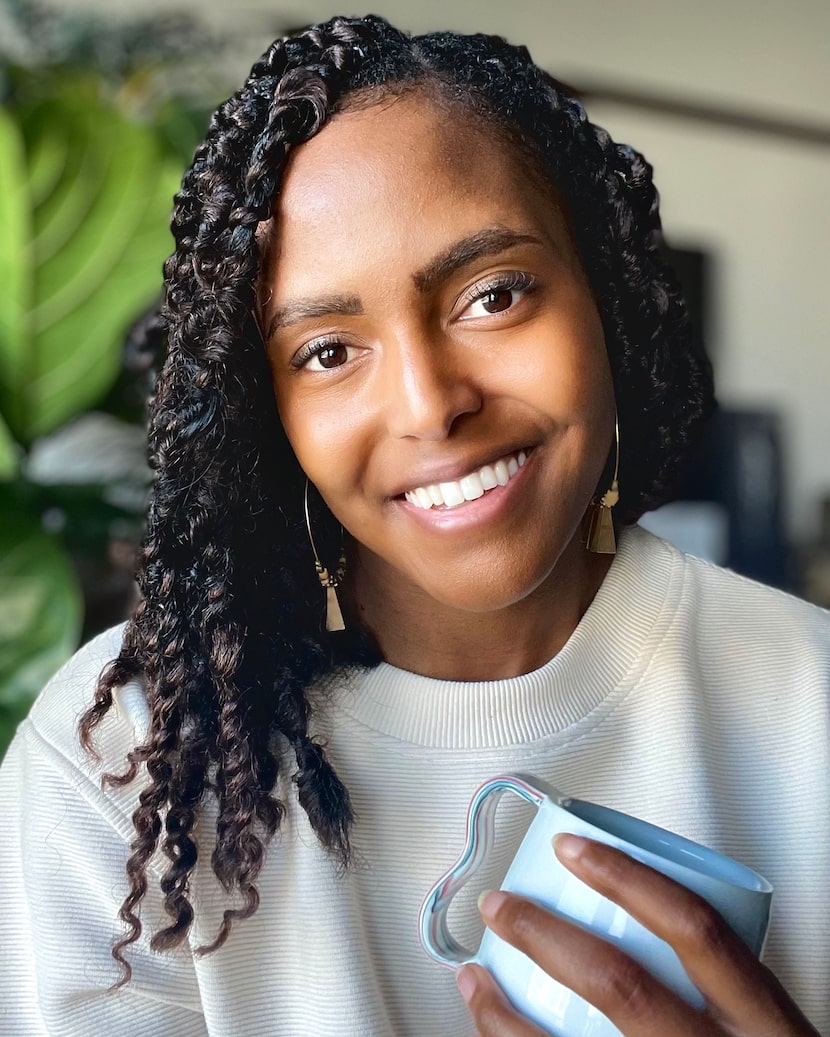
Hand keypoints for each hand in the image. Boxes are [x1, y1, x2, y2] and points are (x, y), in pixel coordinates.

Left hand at [457, 834, 820, 1036]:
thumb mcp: (766, 1022)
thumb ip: (715, 976)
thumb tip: (636, 904)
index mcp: (759, 1021)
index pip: (694, 929)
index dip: (626, 879)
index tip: (572, 849)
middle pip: (619, 984)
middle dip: (544, 935)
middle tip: (500, 904)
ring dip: (504, 1011)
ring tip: (474, 975)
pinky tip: (493, 1031)